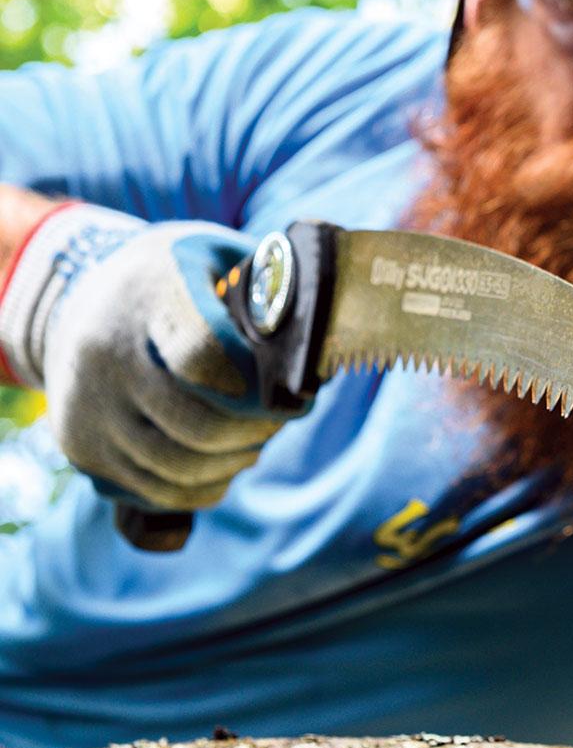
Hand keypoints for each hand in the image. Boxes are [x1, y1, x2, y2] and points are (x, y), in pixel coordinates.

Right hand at [0, 206, 300, 509]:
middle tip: (281, 420)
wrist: (76, 297)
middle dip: (257, 432)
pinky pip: (155, 492)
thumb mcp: (221, 255)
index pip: (204, 357)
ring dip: (235, 461)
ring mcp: (88, 405)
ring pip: (179, 468)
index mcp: (150, 294)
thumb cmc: (177, 278)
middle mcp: (106, 352)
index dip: (260, 390)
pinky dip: (203, 488)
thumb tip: (322, 352)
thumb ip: (273, 289)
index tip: (295, 397)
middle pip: (198, 426)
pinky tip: (223, 461)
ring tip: (255, 438)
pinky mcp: (80, 447)